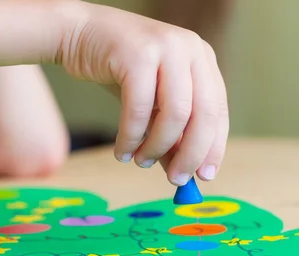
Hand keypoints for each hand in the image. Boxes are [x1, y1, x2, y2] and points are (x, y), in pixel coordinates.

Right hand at [58, 2, 228, 185]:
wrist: (80, 32)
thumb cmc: (122, 71)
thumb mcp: (154, 104)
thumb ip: (172, 135)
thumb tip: (184, 175)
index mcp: (203, 59)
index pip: (218, 111)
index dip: (213, 148)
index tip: (205, 176)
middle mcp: (191, 49)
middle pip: (204, 114)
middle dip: (190, 154)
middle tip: (177, 180)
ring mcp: (167, 48)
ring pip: (176, 114)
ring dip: (157, 147)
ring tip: (141, 162)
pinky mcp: (138, 53)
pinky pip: (140, 108)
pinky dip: (131, 136)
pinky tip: (122, 151)